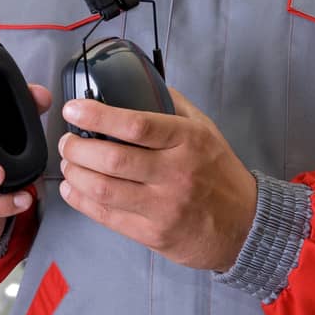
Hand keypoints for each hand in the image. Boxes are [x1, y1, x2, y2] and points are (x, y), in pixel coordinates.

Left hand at [57, 88, 255, 270]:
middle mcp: (176, 174)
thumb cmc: (219, 173)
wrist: (246, 226)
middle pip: (112, 159)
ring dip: (74, 174)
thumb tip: (139, 80)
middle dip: (77, 149)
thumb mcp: (205, 131)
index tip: (74, 110)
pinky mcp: (153, 234)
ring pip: (103, 189)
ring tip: (68, 163)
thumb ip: (172, 106)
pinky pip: (105, 216)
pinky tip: (72, 188)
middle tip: (68, 141)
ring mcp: (164, 207)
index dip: (98, 116)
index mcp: (189, 142)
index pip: (137, 126)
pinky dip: (80, 200)